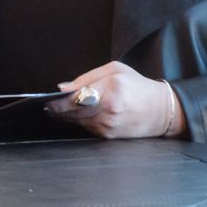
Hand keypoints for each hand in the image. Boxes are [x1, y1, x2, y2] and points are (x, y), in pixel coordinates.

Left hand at [47, 61, 182, 138]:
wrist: (162, 110)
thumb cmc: (137, 86)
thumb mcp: (115, 70)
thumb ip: (86, 78)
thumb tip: (63, 88)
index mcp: (111, 90)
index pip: (76, 98)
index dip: (57, 101)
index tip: (44, 100)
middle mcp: (109, 110)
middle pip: (72, 112)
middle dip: (56, 110)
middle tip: (45, 106)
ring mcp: (109, 125)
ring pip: (77, 122)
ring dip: (65, 116)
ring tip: (55, 109)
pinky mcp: (109, 136)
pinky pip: (86, 128)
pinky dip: (78, 122)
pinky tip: (74, 115)